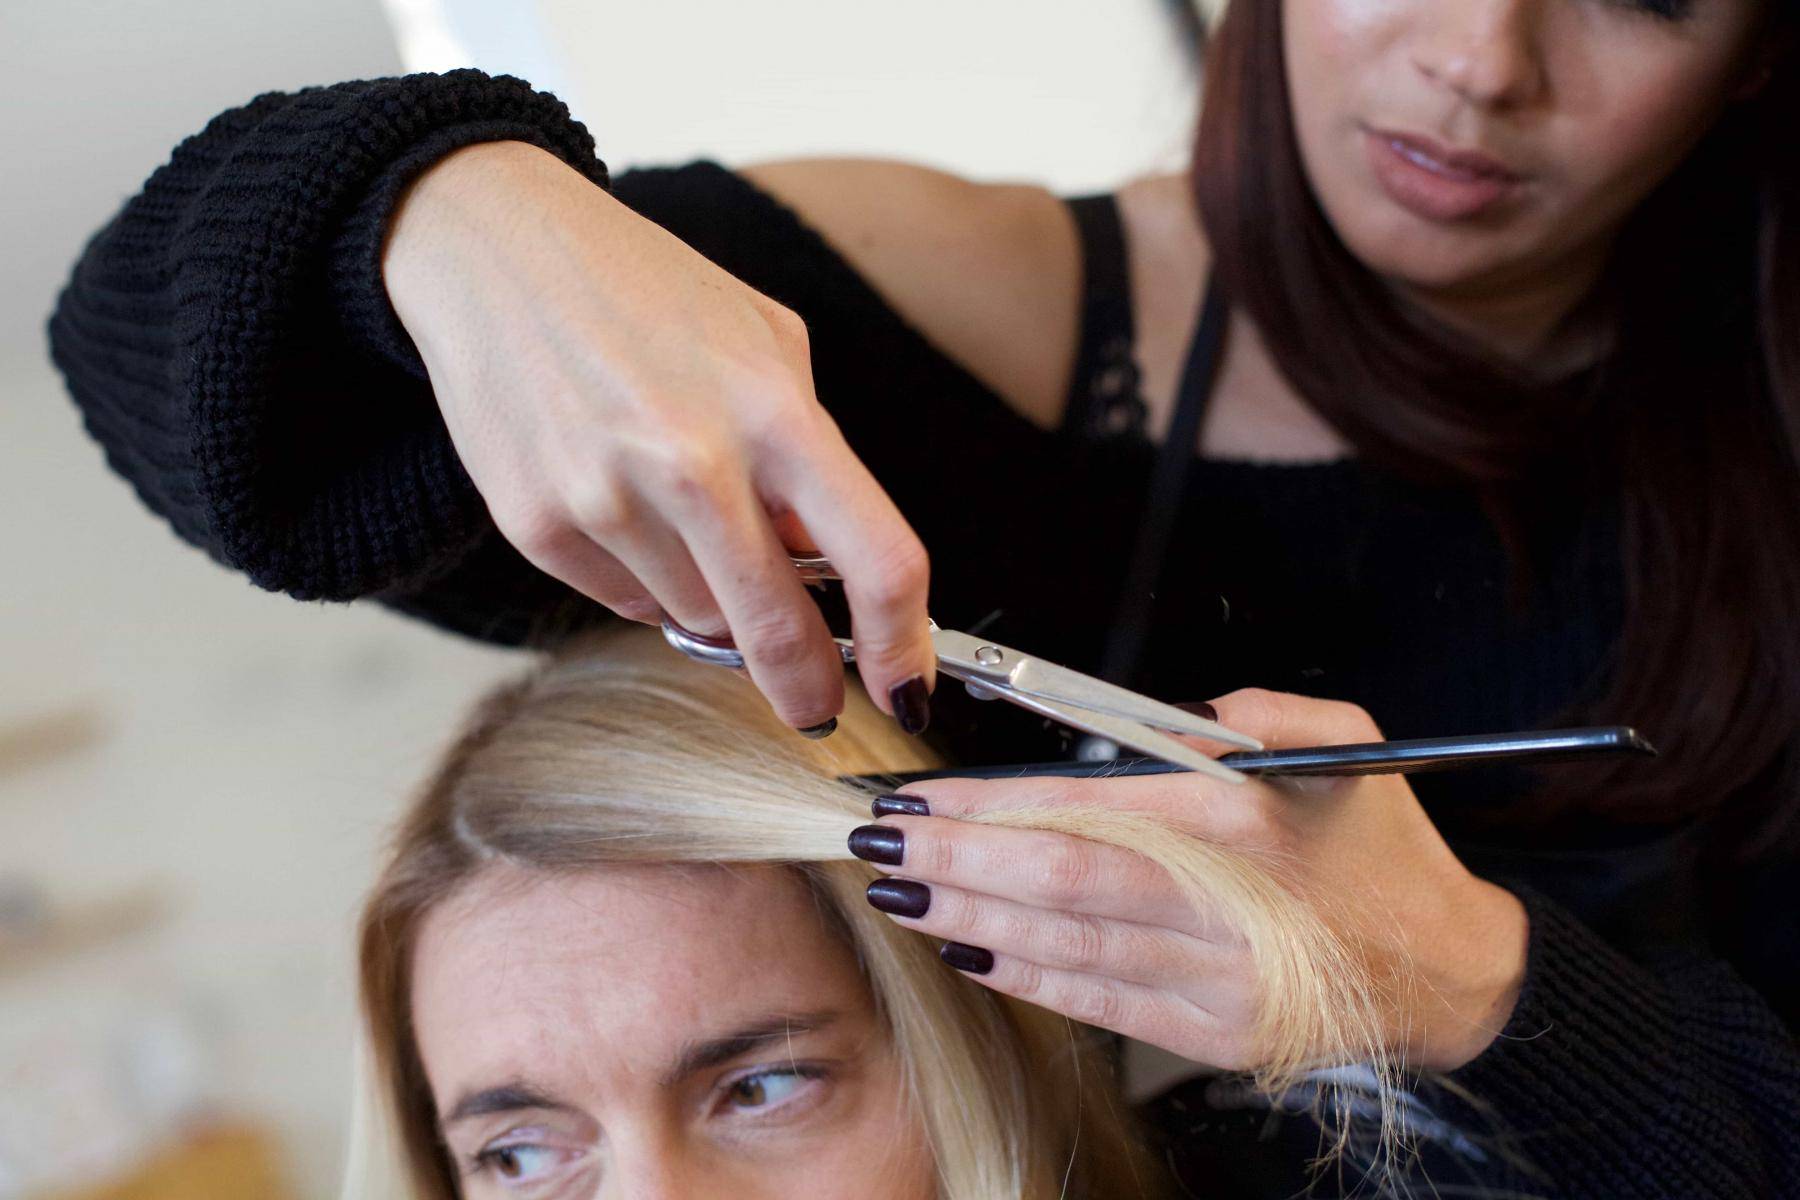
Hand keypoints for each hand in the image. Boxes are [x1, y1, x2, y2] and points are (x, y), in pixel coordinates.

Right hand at [383, 141, 935, 731]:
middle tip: (813, 704)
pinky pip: (626, 603)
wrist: (495, 251)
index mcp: (775, 412)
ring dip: (713, 599)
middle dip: (806, 686)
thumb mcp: (764, 344)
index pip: (878, 561)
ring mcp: (607, 501)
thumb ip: (811, 457)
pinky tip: (622, 502)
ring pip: (698, 622)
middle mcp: (693, 463)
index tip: (907, 688)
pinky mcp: (538, 528)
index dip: (905, 645)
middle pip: (780, 631)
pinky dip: (644, 579)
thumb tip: (826, 570)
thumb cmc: (647, 292)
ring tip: (682, 512)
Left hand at [850, 688, 1528, 1071]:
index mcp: (1243, 819)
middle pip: (1055, 883)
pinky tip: (969, 949)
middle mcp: (1222, 901)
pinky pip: (1096, 1003)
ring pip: (1063, 948)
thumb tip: (1164, 718)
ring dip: (969, 919)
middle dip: (953, 862)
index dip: (989, 807)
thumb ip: (1256, 712)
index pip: (1085, 810)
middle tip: (878, 845)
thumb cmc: (1384, 848)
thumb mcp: (1346, 744)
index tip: (921, 798)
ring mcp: (1216, 980)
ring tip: (901, 893)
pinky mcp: (1212, 1035)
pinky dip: (1024, 978)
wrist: (1448, 974)